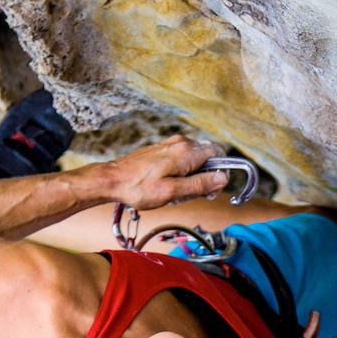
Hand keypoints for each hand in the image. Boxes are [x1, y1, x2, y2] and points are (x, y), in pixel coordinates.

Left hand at [94, 134, 229, 209]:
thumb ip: (200, 184)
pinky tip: (166, 185)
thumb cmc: (139, 188)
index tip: (210, 188)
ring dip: (190, 177)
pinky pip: (181, 160)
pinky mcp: (162, 150)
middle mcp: (181, 143)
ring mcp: (171, 145)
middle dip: (203, 177)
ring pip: (194, 160)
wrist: (112, 180)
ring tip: (174, 192)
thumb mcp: (173, 191)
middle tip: (188, 194)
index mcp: (187, 151)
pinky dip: (179, 174)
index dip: (220, 172)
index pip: (219, 154)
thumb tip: (223, 179)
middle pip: (207, 158)